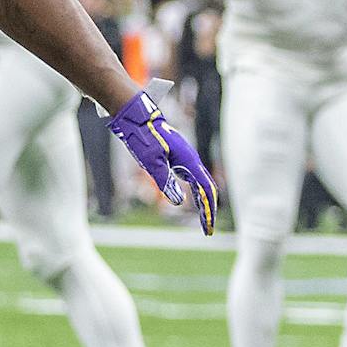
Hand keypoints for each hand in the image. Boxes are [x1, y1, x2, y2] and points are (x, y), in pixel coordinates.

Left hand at [105, 88, 217, 232]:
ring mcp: (185, 157)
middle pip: (206, 188)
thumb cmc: (143, 138)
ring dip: (203, 201)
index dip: (208, 211)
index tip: (207, 229)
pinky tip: (192, 197)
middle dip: (208, 210)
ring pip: (200, 182)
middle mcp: (191, 159)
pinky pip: (192, 177)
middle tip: (207, 229)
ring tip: (203, 218)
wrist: (137, 117)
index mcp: (188, 161)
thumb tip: (178, 202)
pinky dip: (196, 190)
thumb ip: (164, 181)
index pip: (205, 190)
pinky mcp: (178, 156)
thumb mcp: (151, 162)